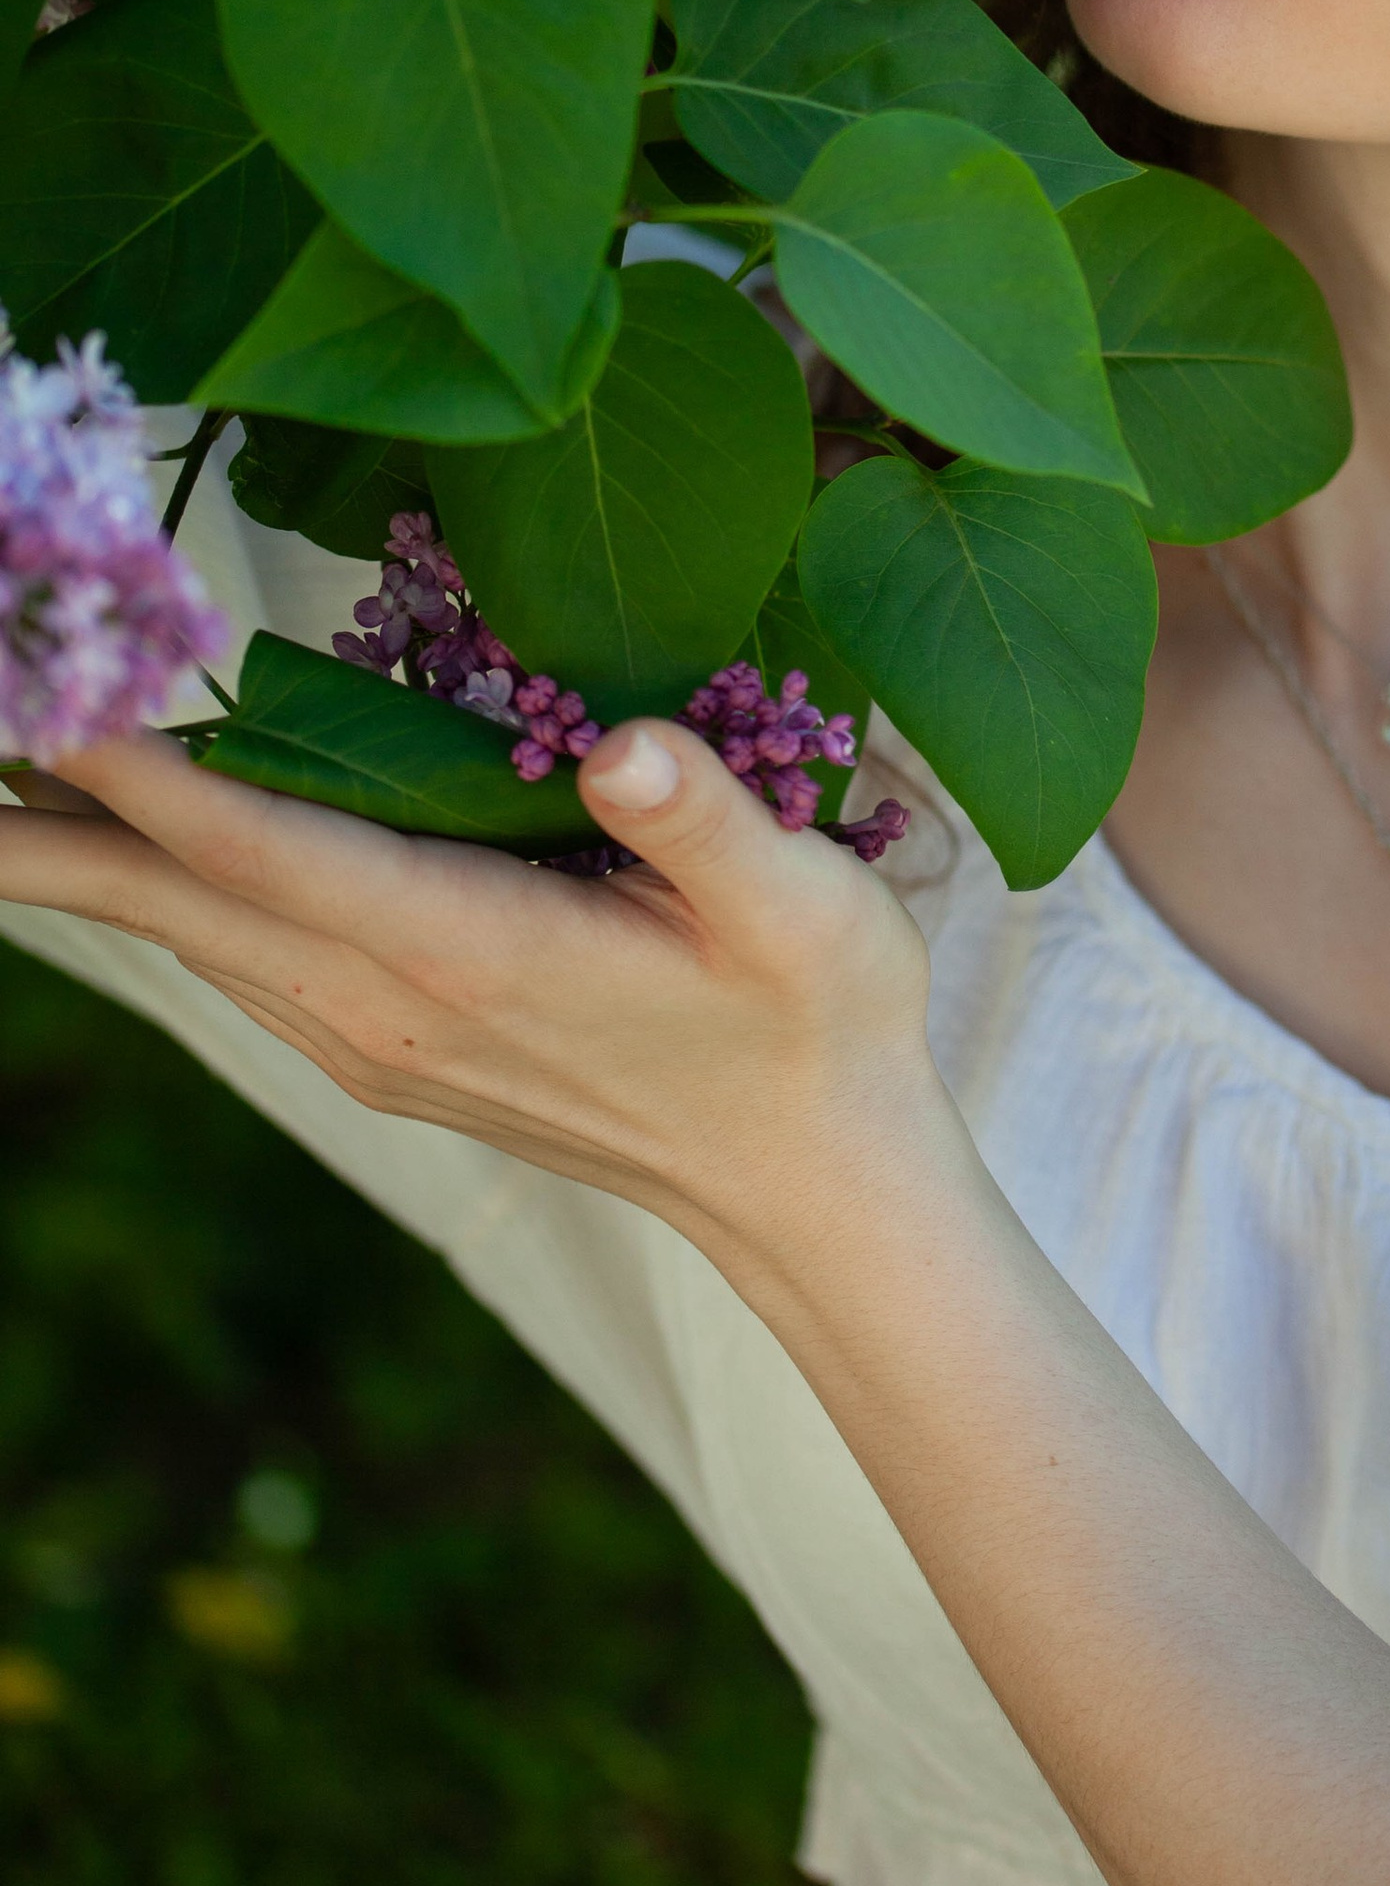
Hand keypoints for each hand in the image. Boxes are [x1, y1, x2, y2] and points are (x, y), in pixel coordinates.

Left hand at [0, 716, 934, 1261]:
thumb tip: (626, 747)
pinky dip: (158, 891)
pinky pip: (238, 954)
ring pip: (191, 932)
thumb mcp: (803, 908)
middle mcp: (389, 1003)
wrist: (810, 1186)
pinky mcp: (389, 1049)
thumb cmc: (816, 1024)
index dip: (136, 771)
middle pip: (173, 898)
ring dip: (78, 858)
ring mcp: (376, 1037)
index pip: (261, 843)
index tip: (38, 699)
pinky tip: (123, 849)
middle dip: (39, 827)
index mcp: (469, 949)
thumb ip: (706, 823)